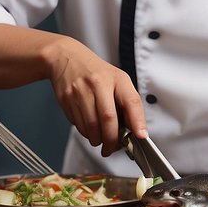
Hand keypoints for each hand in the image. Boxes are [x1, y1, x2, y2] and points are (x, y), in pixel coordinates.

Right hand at [45, 37, 146, 155]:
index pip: (131, 101)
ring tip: (100, 139)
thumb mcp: (117, 80)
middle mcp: (98, 83)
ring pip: (90, 126)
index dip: (137, 121)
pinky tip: (88, 128)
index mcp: (116, 78)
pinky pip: (77, 124)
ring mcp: (80, 91)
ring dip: (96, 139)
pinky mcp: (66, 99)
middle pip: (107, 119)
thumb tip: (135, 130)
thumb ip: (127, 103)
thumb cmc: (97, 73)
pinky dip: (85, 132)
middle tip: (112, 148)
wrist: (66, 58)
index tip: (141, 136)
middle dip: (111, 140)